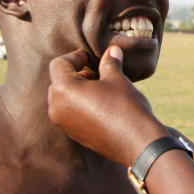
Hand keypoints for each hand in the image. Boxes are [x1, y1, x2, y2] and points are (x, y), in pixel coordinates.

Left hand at [48, 45, 169, 166]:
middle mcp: (56, 107)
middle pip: (58, 81)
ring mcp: (64, 124)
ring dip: (78, 90)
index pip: (59, 64)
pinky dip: (80, 105)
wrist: (137, 142)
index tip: (93, 58)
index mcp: (64, 89)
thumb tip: (112, 50)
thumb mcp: (117, 79)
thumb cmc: (126, 107)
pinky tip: (102, 104)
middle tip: (98, 72)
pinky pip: (70, 114)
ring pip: (63, 99)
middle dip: (76, 73)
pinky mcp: (74, 135)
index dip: (76, 57)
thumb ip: (110, 63)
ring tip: (101, 88)